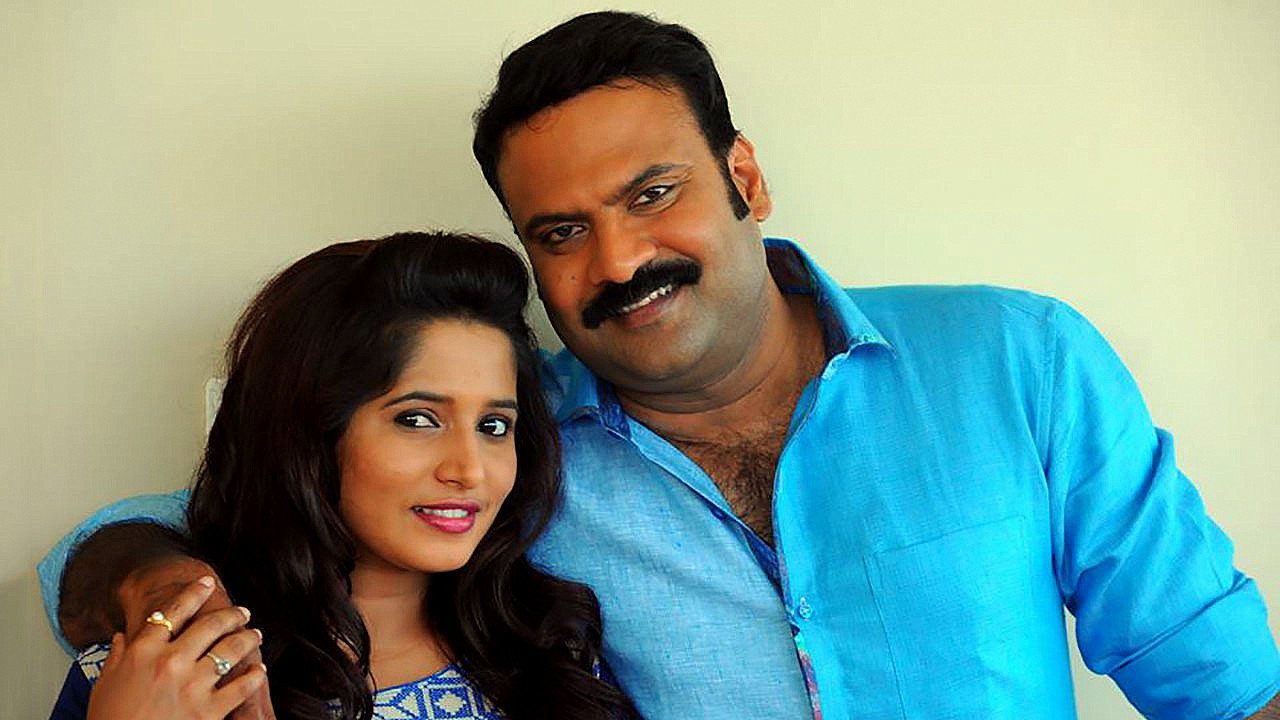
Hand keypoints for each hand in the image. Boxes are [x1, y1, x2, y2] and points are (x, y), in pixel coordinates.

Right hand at [88, 577, 266, 719]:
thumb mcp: (104, 685)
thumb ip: (116, 658)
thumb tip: (122, 638)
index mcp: (143, 652)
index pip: (173, 612)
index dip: (193, 593)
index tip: (207, 583)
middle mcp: (171, 662)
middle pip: (210, 625)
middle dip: (232, 615)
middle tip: (242, 612)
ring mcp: (192, 685)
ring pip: (231, 650)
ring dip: (247, 639)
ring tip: (255, 635)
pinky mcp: (208, 710)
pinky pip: (241, 687)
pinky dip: (254, 676)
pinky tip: (259, 671)